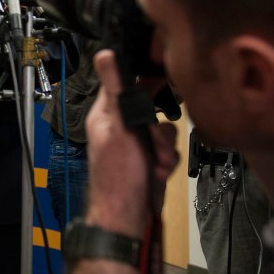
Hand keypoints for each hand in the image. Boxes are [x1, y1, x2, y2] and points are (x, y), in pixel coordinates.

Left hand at [84, 50, 178, 237]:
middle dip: (160, 128)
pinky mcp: (151, 162)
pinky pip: (169, 152)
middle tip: (154, 141)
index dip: (143, 83)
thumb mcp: (118, 128)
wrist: (129, 218)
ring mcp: (137, 146)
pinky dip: (167, 163)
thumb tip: (104, 55)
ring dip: (165, 149)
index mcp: (106, 116)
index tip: (161, 80)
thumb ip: (116, 92)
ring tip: (155, 163)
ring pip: (165, 131)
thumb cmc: (117, 176)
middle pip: (152, 110)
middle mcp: (122, 128)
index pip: (124, 86)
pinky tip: (158, 173)